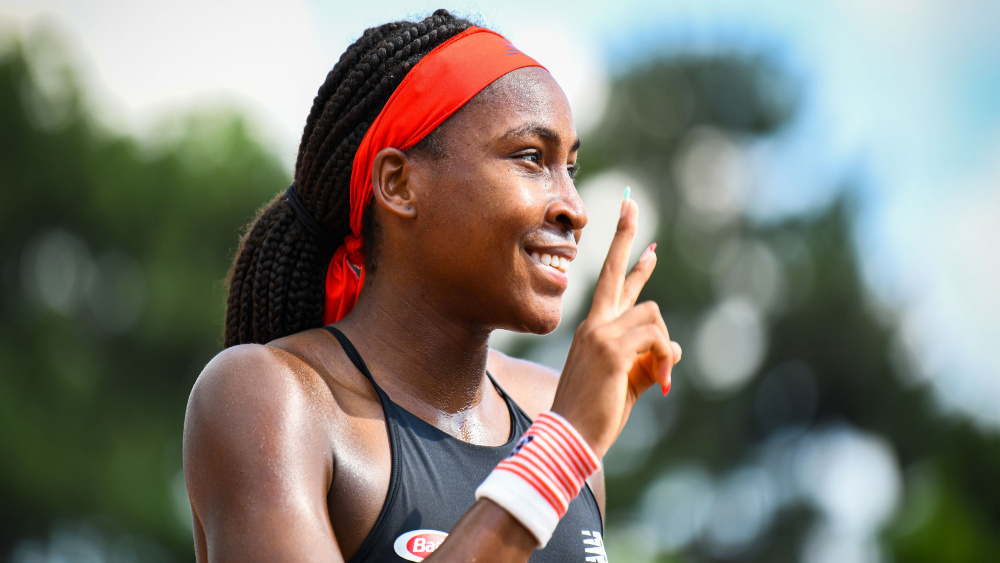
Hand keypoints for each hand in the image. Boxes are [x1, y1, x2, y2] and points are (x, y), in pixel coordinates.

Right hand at [550, 194, 681, 457]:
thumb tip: (675, 350)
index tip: (639, 233)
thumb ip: (649, 361)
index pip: (610, 284)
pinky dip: (665, 359)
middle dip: (625, 237)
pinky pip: (657, 338)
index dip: (626, 257)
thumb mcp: (627, 381)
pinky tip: (660, 382)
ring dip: (664, 347)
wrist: (571, 435)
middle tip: (630, 203)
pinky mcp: (611, 348)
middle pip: (614, 273)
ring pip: (653, 315)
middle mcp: (594, 324)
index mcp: (593, 329)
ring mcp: (600, 333)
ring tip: (659, 379)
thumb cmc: (595, 412)